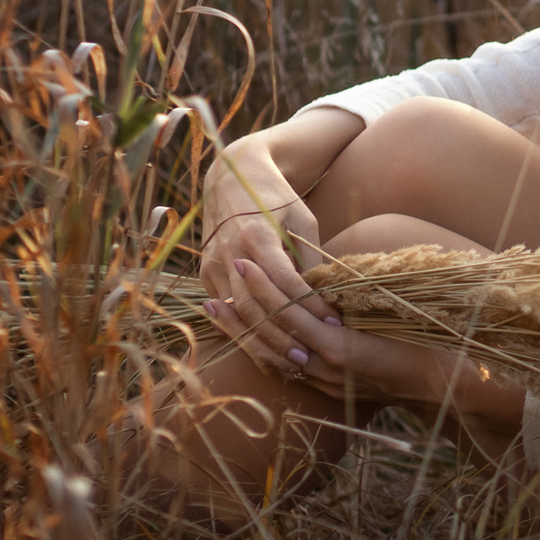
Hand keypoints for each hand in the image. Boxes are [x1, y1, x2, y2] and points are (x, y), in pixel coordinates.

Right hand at [198, 121, 348, 375]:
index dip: (309, 306)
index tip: (332, 324)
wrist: (231, 178)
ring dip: (263, 342)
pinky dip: (246, 333)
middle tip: (308, 357)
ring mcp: (213, 265)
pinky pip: (226, 312)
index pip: (283, 280)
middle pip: (253, 306)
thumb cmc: (277, 199)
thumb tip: (325, 298)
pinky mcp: (206, 275)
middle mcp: (229, 252)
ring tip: (290, 362)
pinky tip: (268, 351)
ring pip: (236, 315)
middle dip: (281, 335)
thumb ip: (309, 257)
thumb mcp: (302, 219)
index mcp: (256, 233)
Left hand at [228, 257, 437, 398]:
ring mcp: (326, 380)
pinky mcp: (330, 386)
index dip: (264, 288)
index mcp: (340, 347)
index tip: (244, 265)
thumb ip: (348, 306)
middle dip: (241, 312)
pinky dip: (262, 349)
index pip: (291, 313)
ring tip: (215, 310)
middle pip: (273, 336)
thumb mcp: (389, 316)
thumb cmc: (425, 342)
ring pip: (272, 356)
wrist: (443, 383)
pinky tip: (245, 336)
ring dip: (241, 333)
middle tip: (213, 290)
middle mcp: (328, 367)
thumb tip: (316, 286)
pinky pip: (286, 368)